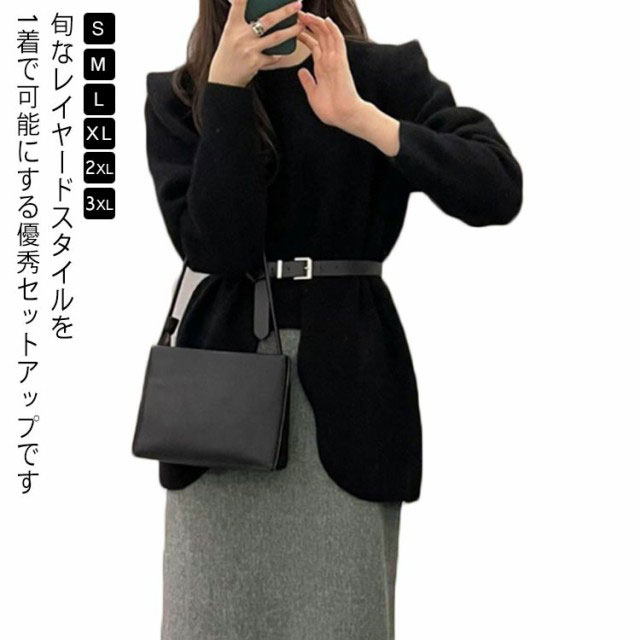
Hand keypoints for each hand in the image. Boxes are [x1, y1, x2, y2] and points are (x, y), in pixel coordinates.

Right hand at [208, 0, 303, 86]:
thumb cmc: (227, 54)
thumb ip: (241, 23)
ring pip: (276, 37)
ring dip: (291, 31)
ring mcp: (250, 49)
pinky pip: (273, 56)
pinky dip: (279, 54)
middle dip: (285, 11)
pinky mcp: (256, 63)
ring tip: (300, 26)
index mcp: (232, 26)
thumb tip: (261, 13)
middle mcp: (241, 36)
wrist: (223, 79)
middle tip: (298, 4)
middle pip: (268, 20)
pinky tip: (284, 50)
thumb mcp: (229, 34)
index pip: (239, 3)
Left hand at [296, 11, 363, 128]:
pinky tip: (326, 20)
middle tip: (297, 15)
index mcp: (322, 68)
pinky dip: (333, 30)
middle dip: (308, 25)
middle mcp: (329, 61)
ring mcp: (335, 60)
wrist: (343, 116)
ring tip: (306, 14)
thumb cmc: (331, 109)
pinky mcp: (341, 61)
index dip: (304, 36)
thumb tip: (300, 71)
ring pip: (327, 35)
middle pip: (320, 37)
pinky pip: (338, 42)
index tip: (294, 28)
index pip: (314, 46)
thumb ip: (308, 81)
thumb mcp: (313, 93)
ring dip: (318, 23)